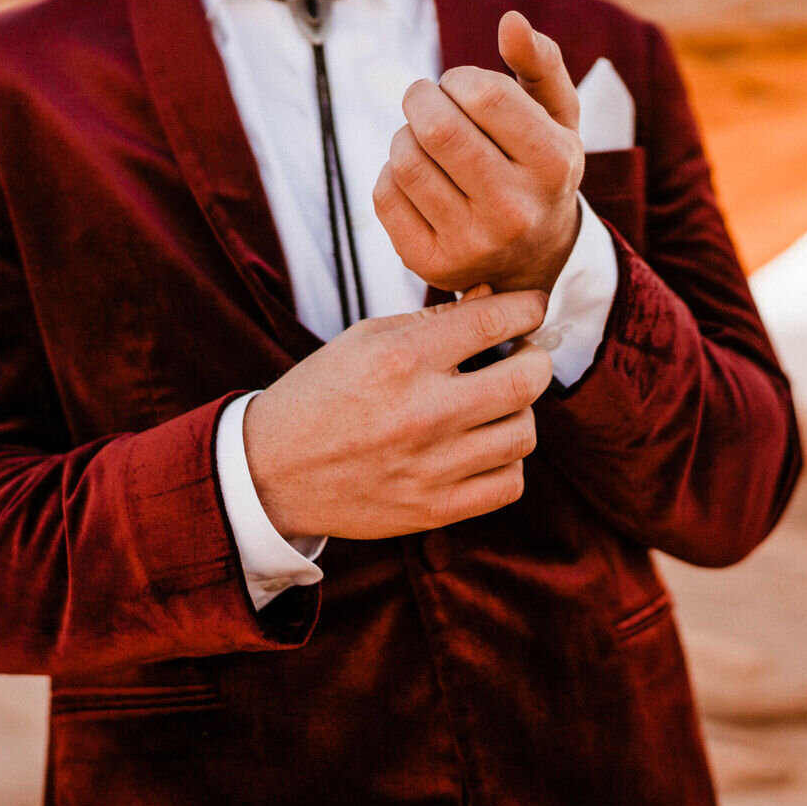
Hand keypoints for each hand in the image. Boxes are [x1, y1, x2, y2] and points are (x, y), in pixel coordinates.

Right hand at [243, 288, 553, 540]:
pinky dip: (506, 462)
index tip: (531, 309)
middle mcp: (422, 412)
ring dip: (519, 413)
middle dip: (535, 359)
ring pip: (524, 434)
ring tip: (495, 406)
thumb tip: (496, 296)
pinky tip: (483, 448)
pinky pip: (509, 484)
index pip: (494, 321)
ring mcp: (431, 466)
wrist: (271, 470)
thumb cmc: (322, 393)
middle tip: (522, 356)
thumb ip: (433, 318)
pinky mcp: (433, 509)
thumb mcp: (365, 339)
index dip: (528, 307)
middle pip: (527, 380)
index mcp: (401, 359)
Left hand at [374, 11, 583, 294]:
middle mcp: (516, 210)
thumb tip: (511, 21)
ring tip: (423, 139)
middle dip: (421, 99)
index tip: (460, 87)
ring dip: (404, 135)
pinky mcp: (433, 264)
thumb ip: (540, 63)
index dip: (458, 79)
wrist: (535, 257)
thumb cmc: (539, 168)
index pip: (484, 94)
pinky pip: (385, 196)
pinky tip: (416, 176)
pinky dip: (391, 173)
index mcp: (554, 164)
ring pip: (405, 160)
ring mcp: (473, 244)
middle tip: (427, 101)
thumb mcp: (557, 116)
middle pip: (438, 128)